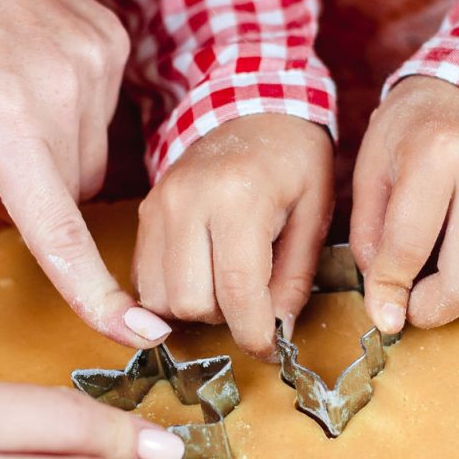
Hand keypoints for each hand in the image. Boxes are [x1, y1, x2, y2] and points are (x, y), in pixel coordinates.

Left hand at [0, 0, 171, 350]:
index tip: (141, 338)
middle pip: (71, 196)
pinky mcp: (113, 40)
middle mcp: (63, 91)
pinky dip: (65, 114)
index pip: (60, 232)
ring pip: (89, 158)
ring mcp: (98, 61)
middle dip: (32, 193)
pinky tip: (24, 68)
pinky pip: (99, 114)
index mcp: (2, 118)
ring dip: (49, 154)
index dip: (98, 295)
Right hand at [135, 115, 333, 356]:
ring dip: (196, 308)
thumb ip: (296, 278)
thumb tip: (277, 332)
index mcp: (239, 197)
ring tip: (226, 283)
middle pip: (191, 303)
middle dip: (225, 318)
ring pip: (160, 299)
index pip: (238, 290)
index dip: (254, 333)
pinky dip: (173, 293)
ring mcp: (159, 206)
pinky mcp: (143, 213)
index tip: (271, 349)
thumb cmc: (295, 161)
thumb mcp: (315, 214)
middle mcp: (188, 200)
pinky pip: (144, 280)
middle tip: (253, 300)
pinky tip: (203, 274)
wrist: (253, 109)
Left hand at [351, 77, 458, 330]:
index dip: (387, 292)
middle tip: (413, 304)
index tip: (382, 313)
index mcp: (437, 156)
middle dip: (432, 311)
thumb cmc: (411, 132)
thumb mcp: (370, 171)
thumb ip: (371, 238)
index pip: (408, 248)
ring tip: (451, 287)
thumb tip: (386, 302)